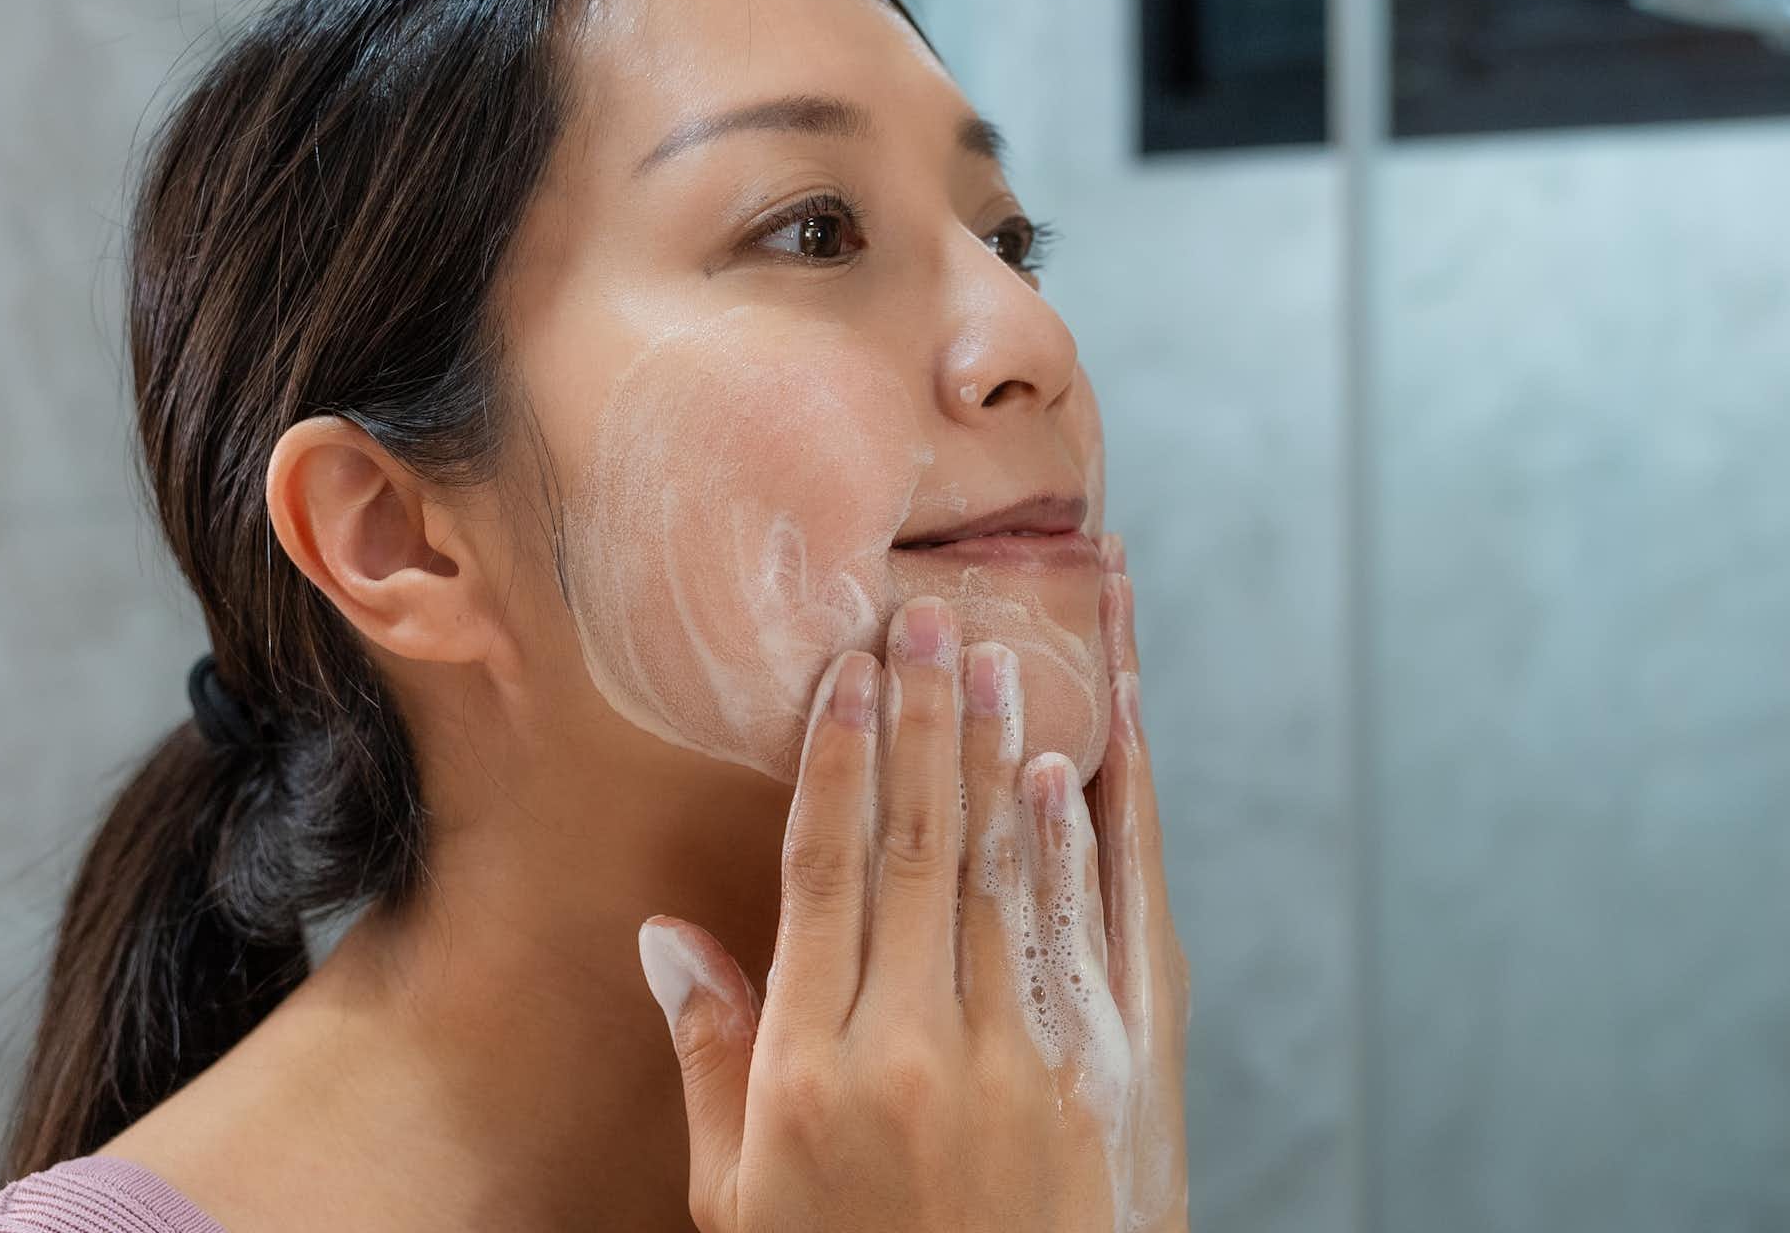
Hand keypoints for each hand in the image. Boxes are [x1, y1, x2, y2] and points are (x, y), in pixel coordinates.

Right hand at [637, 570, 1187, 1231]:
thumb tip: (666, 938)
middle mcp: (925, 1050)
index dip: (836, 759)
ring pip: (1016, 864)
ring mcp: (1035, 1058)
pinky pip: (1103, 924)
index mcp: (816, 1074)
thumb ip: (711, 1061)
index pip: (825, 873)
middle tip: (929, 615)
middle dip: (927, 717)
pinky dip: (1090, 835)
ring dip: (1006, 746)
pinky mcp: (1122, 1075)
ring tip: (1001, 648)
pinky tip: (1078, 763)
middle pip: (925, 843)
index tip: (846, 670)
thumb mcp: (741, 1202)